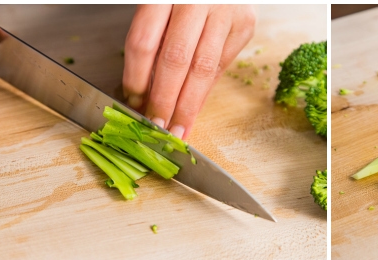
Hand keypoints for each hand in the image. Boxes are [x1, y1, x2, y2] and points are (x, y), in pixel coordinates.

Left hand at [122, 4, 255, 138]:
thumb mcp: (158, 3)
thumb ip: (151, 39)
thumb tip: (142, 91)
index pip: (144, 42)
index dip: (136, 78)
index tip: (132, 103)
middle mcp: (197, 0)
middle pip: (175, 59)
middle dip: (164, 99)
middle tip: (156, 127)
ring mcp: (226, 11)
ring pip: (203, 68)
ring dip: (188, 105)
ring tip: (177, 129)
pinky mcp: (245, 23)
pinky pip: (222, 64)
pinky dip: (207, 89)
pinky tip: (194, 107)